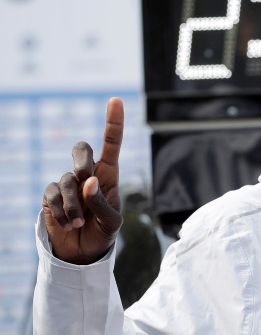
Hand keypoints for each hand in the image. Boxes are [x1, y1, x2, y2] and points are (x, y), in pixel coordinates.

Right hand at [42, 97, 124, 263]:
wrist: (83, 253)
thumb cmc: (103, 233)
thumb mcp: (112, 223)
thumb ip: (102, 203)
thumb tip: (88, 182)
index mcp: (109, 175)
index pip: (112, 144)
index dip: (113, 122)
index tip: (115, 100)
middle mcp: (88, 175)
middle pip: (81, 149)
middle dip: (82, 160)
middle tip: (85, 177)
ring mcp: (68, 184)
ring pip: (66, 180)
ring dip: (74, 203)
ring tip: (80, 221)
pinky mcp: (51, 197)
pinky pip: (51, 195)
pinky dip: (61, 211)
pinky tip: (69, 223)